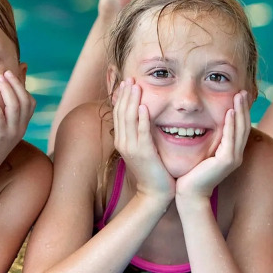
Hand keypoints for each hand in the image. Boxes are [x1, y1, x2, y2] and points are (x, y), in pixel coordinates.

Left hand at [0, 70, 34, 173]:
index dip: (23, 86)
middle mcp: (20, 128)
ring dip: (7, 88)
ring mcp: (11, 133)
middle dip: (16, 83)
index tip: (13, 73)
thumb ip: (1, 112)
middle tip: (5, 72)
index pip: (30, 102)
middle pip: (25, 100)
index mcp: (21, 126)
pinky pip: (0, 115)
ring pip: (15, 105)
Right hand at [112, 79, 174, 201]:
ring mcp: (131, 148)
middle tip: (130, 78)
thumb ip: (140, 134)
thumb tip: (142, 118)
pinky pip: (141, 132)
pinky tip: (144, 106)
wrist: (154, 193)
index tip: (126, 82)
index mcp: (122, 141)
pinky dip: (142, 118)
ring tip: (135, 86)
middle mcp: (123, 142)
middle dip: (125, 94)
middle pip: (121, 113)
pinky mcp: (143, 153)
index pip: (119, 113)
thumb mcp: (143, 149)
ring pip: (129, 119)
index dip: (121, 97)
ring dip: (132, 101)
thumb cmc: (152, 171)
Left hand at [176, 91, 249, 201]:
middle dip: (243, 107)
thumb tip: (201, 126)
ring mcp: (233, 158)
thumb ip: (207, 142)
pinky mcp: (227, 161)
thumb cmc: (192, 174)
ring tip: (238, 96)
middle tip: (242, 91)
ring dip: (240, 111)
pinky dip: (231, 124)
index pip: (239, 128)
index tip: (238, 95)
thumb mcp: (202, 154)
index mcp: (231, 152)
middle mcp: (236, 154)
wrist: (190, 194)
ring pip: (240, 130)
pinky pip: (231, 138)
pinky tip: (230, 112)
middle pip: (244, 126)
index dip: (240, 111)